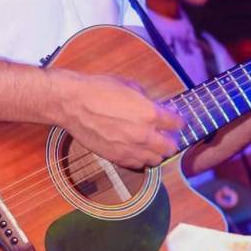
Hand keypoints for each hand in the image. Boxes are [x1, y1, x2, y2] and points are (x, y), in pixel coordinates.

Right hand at [51, 70, 183, 168]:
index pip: (176, 123)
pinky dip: (140, 159)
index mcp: (150, 113)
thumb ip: (144, 98)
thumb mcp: (127, 84)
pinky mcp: (116, 157)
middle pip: (170, 147)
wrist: (72, 104)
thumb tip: (150, 104)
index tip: (175, 119)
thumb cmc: (97, 90)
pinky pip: (136, 165)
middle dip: (170, 140)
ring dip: (156, 152)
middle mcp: (143, 135)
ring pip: (155, 160)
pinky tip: (135, 150)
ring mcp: (130, 149)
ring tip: (151, 145)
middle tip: (165, 134)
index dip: (177, 120)